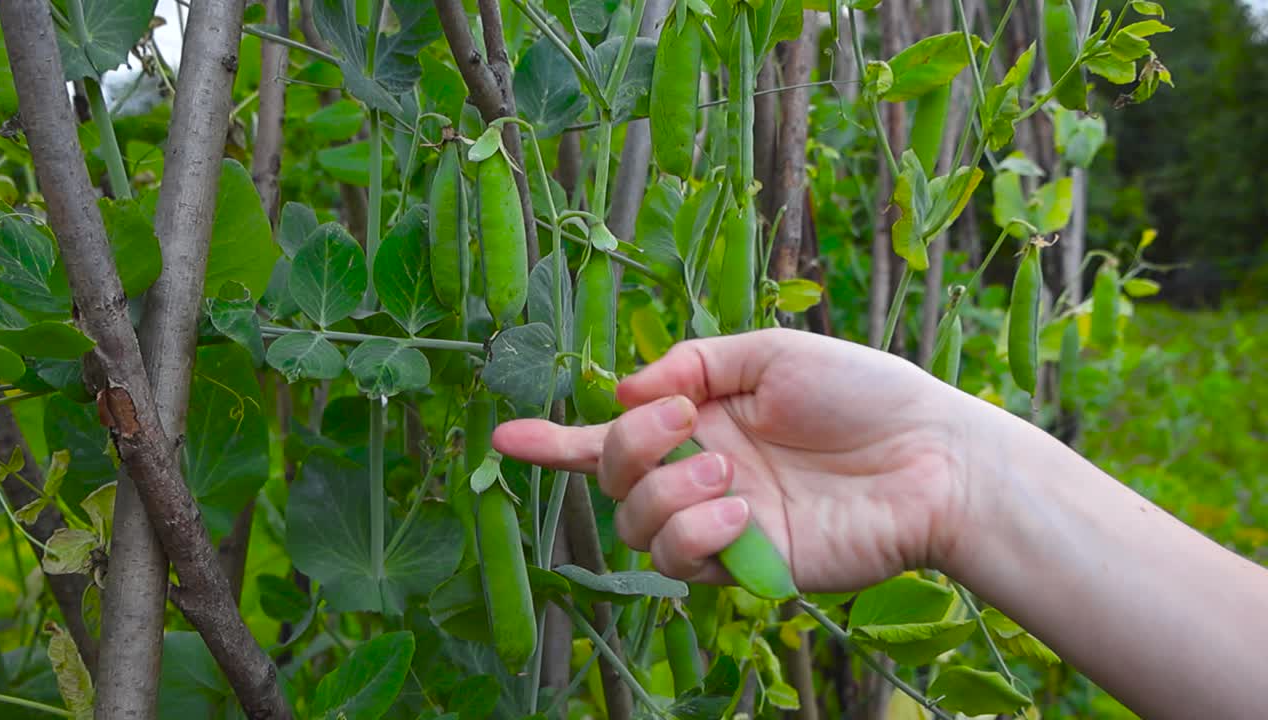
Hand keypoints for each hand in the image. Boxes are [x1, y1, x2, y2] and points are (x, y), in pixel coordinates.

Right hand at [493, 328, 978, 592]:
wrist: (934, 455)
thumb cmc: (864, 393)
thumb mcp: (773, 352)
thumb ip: (696, 364)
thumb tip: (623, 394)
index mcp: (704, 420)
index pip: (613, 437)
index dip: (555, 440)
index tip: (503, 437)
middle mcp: (702, 473)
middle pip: (614, 478)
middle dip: (632, 447)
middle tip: (686, 420)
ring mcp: (723, 523)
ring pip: (636, 527)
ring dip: (665, 493)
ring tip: (728, 472)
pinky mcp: (750, 566)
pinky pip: (682, 561)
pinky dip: (695, 532)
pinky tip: (741, 510)